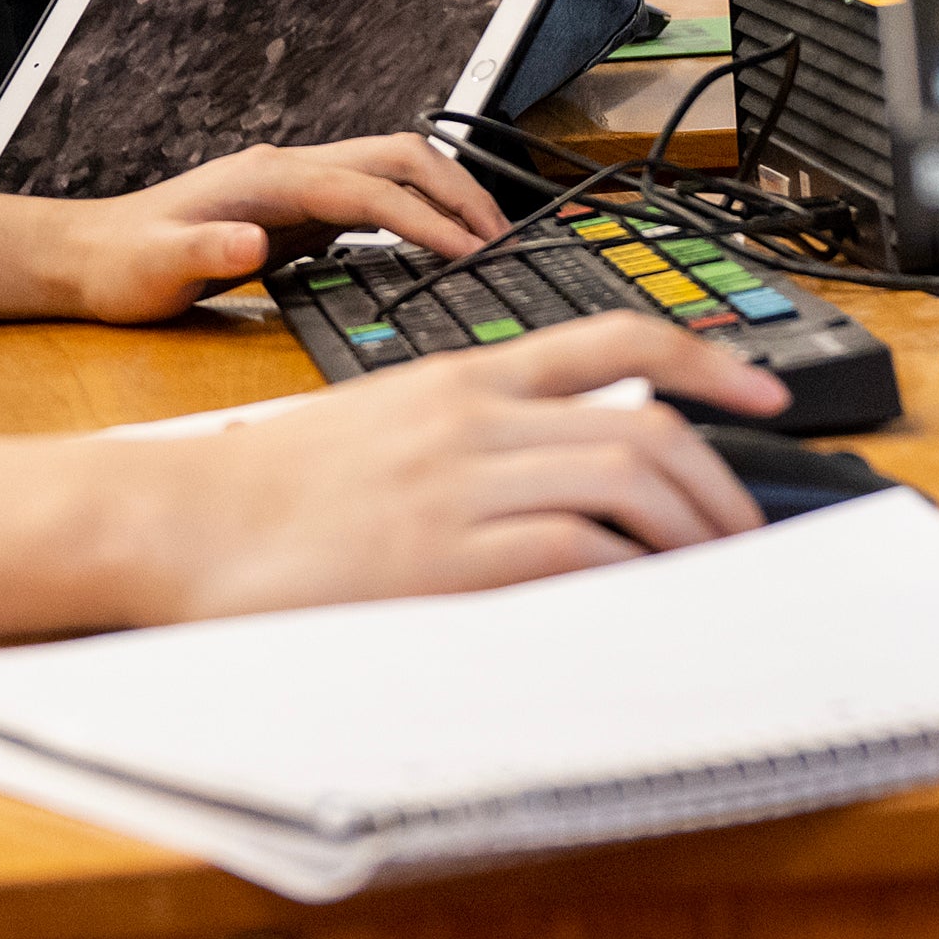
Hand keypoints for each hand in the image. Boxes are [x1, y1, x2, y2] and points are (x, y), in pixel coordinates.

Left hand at [51, 131, 501, 325]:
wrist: (89, 257)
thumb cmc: (122, 265)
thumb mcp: (156, 267)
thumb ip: (206, 250)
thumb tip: (253, 240)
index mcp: (266, 180)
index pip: (368, 189)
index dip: (424, 219)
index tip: (467, 251)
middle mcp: (287, 170)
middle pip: (396, 157)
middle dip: (455, 190)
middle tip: (499, 237)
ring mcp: (293, 186)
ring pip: (391, 170)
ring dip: (442, 196)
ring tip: (482, 240)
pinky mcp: (294, 211)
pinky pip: (372, 199)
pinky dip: (414, 215)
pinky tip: (432, 249)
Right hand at [109, 314, 781, 618]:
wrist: (177, 520)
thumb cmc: (267, 493)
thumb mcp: (382, 431)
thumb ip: (468, 440)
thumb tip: (551, 477)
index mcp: (461, 378)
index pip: (612, 338)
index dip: (706, 363)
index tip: (761, 395)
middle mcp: (475, 418)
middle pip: (645, 423)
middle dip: (719, 480)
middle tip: (747, 529)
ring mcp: (462, 485)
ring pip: (628, 483)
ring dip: (692, 532)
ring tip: (711, 576)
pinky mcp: (444, 555)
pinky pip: (576, 551)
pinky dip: (630, 575)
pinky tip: (642, 600)